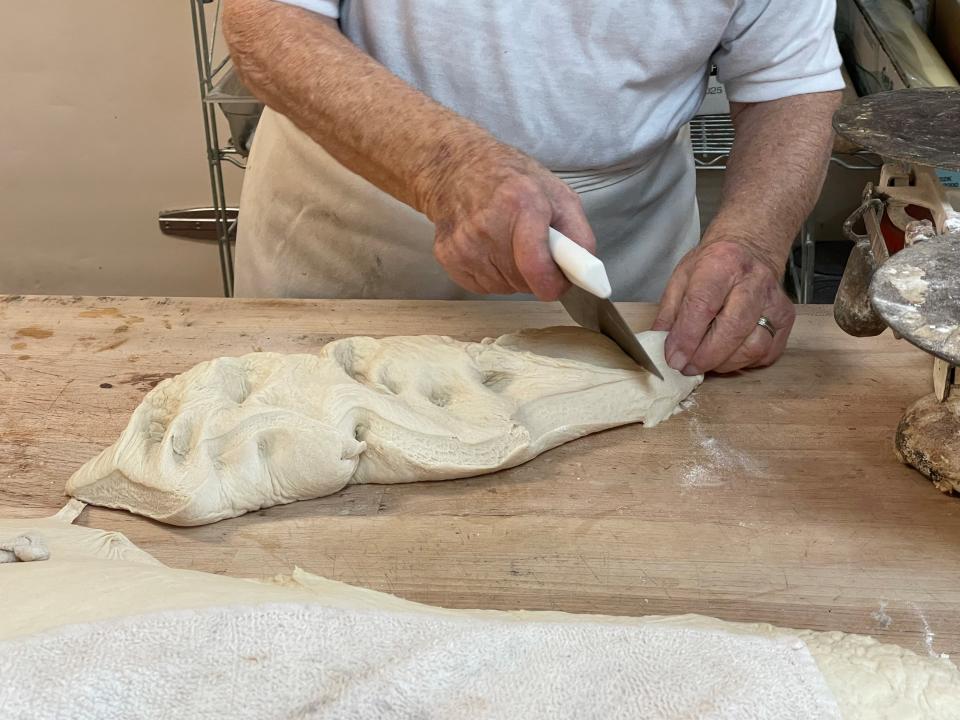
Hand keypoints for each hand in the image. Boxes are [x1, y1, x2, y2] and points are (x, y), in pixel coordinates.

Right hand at [420, 144, 594, 299]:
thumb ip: (578, 234)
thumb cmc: (510, 179)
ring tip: (507, 242)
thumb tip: (587, 275)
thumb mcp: (557, 193)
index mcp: (521, 203)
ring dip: (513, 275)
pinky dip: (491, 274)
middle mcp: (487, 226)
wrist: (456, 167)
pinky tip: (488, 248)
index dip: (553, 283)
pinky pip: (482, 287)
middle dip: (535, 273)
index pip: (536, 267)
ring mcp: (463, 244)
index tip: (558, 282)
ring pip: (503, 287)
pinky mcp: (447, 257)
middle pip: (524, 282)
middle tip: (532, 246)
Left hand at [652, 239, 794, 374]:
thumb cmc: (713, 265)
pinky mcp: (786, 318)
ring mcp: (774, 300)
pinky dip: (744, 362)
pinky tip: (728, 354)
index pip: (702, 305)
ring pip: (753, 346)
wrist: (751, 248)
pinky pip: (767, 353)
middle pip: (732, 329)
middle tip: (687, 367)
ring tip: (706, 361)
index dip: (686, 338)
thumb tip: (663, 347)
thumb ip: (670, 313)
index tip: (674, 359)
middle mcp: (753, 280)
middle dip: (705, 357)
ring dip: (725, 363)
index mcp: (721, 263)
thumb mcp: (682, 278)